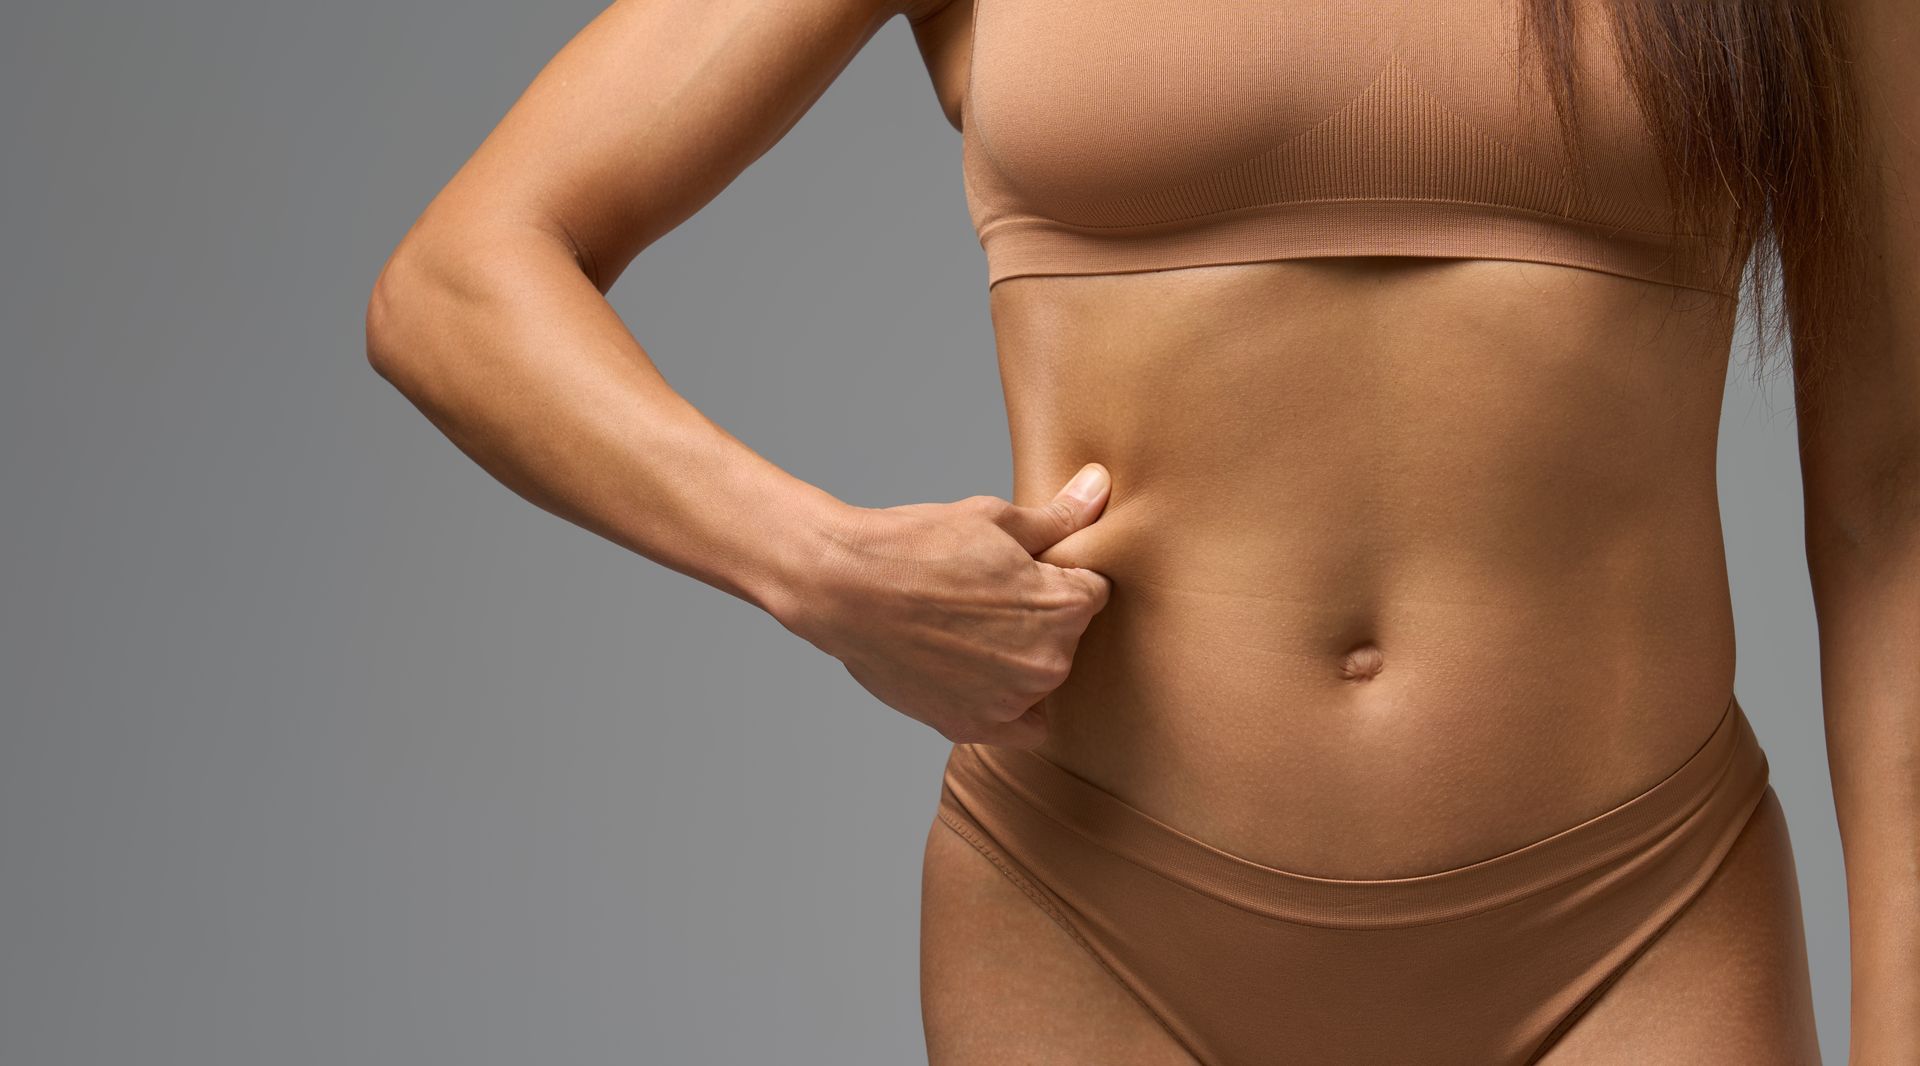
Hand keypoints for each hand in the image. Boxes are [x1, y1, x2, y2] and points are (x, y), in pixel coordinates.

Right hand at [780, 464, 1114, 747]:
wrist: (843, 588)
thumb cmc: (916, 545)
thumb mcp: (994, 520)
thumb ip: (1059, 517)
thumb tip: (1100, 488)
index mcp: (1064, 605)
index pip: (1092, 591)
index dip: (1056, 575)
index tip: (1020, 571)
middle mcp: (1050, 661)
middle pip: (1068, 637)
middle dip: (1039, 618)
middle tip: (986, 597)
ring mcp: (1012, 700)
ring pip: (1040, 678)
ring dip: (1019, 659)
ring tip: (966, 629)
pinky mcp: (975, 726)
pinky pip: (1020, 726)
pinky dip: (1006, 704)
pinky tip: (974, 674)